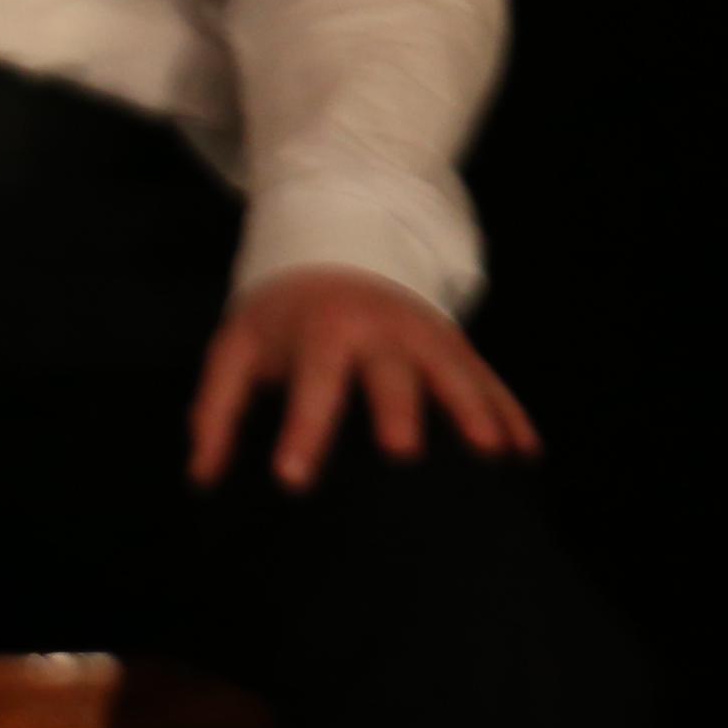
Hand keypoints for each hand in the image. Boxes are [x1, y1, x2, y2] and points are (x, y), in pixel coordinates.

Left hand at [185, 268, 533, 489]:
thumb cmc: (281, 321)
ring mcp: (425, 337)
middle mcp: (379, 331)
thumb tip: (200, 478)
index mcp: (321, 333)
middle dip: (398, 411)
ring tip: (491, 456)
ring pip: (454, 373)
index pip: (311, 382)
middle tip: (402, 457)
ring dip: (473, 411)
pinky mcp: (458, 347)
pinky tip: (527, 455)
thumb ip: (216, 412)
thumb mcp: (237, 350)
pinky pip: (489, 380)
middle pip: (391, 373)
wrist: (335, 248)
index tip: (291, 479)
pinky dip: (510, 413)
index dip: (302, 429)